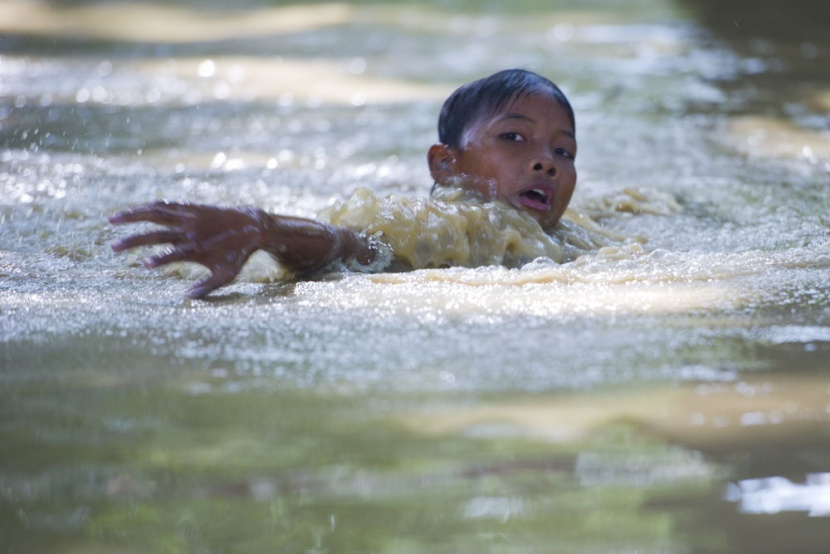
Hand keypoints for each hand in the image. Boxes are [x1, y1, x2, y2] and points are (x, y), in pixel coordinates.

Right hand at [109, 201, 264, 298]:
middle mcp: (191, 231)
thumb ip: (207, 287)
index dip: (160, 260)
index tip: (144, 265)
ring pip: (156, 213)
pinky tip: (131, 211)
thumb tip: (186, 297)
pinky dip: (147, 207)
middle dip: (134, 241)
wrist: (250, 226)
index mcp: (198, 249)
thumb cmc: (237, 255)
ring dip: (132, 215)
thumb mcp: (226, 275)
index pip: (175, 255)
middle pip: (158, 234)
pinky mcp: (189, 207)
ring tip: (111, 220)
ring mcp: (189, 217)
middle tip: (113, 248)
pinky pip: (164, 205)